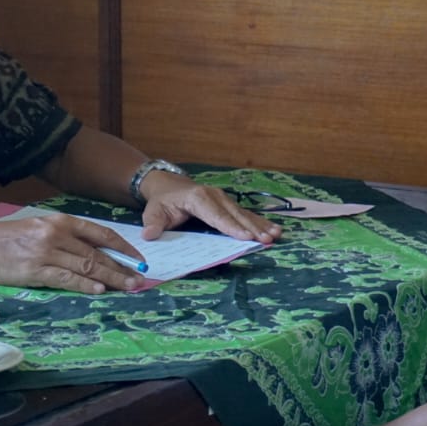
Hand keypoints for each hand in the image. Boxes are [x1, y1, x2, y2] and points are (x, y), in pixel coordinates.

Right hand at [0, 213, 146, 293]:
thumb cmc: (11, 237)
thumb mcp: (43, 228)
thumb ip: (68, 237)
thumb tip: (96, 252)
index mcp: (62, 222)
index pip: (102, 233)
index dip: (123, 247)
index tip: (139, 258)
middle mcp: (58, 234)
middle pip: (98, 253)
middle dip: (122, 267)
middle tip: (140, 279)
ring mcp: (47, 252)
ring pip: (87, 266)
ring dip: (110, 279)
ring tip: (128, 287)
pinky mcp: (36, 270)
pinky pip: (66, 278)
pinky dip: (84, 284)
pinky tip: (99, 290)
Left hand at [138, 172, 283, 242]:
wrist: (167, 185)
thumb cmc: (162, 201)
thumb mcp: (153, 212)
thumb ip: (153, 224)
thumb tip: (150, 235)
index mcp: (198, 199)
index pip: (216, 215)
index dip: (230, 227)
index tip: (244, 237)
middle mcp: (215, 196)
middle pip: (235, 215)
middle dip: (252, 228)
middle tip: (267, 240)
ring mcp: (223, 199)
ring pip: (244, 214)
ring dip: (260, 225)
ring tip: (276, 234)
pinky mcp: (228, 204)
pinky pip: (245, 214)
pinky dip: (259, 222)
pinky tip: (273, 229)